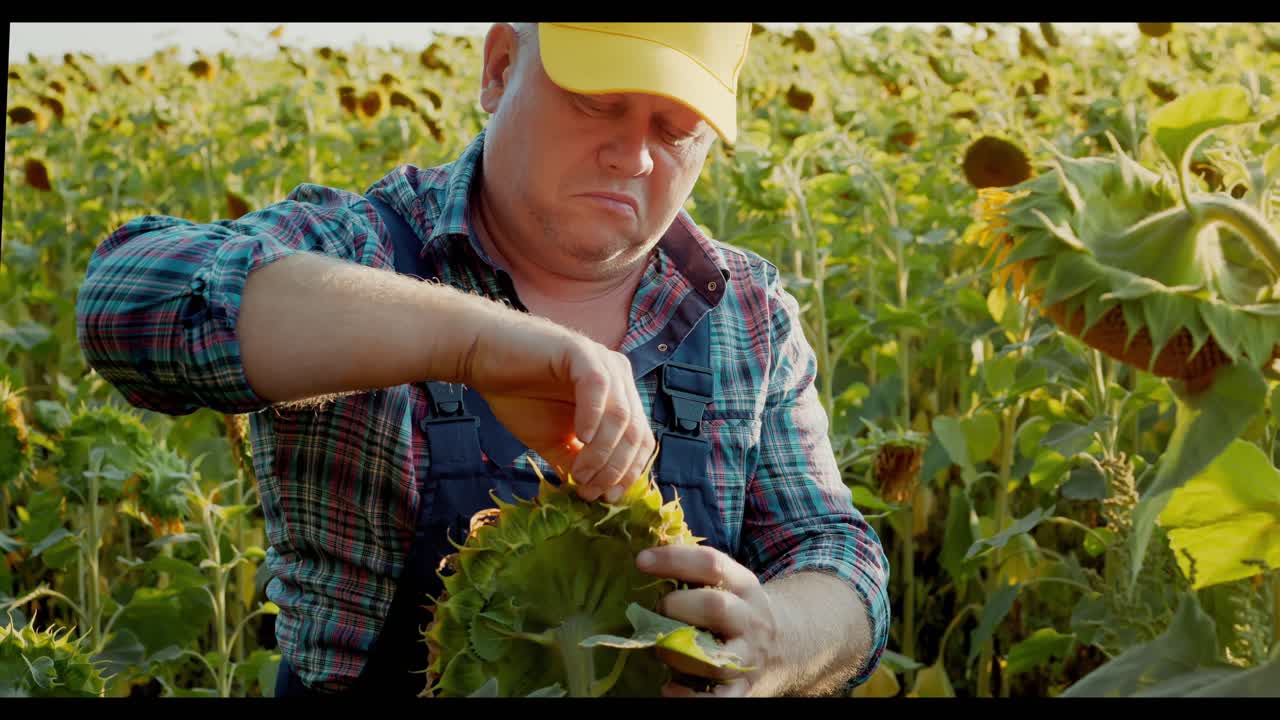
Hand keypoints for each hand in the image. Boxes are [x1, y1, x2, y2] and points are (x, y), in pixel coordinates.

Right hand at [460, 310, 654, 502]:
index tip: (605, 498)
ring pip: (621, 415)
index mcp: (620, 397)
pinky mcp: (580, 351)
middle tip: (589, 491)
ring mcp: (602, 361)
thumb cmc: (519, 396)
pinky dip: (593, 417)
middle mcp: (619, 377)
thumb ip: (577, 462)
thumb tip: (598, 494)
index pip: (641, 441)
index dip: (628, 473)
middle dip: (615, 469)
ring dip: (603, 452)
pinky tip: (580, 437)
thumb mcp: (554, 441)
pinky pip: (598, 387)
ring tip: (581, 473)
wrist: (482, 359)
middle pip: (636, 432)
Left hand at [635, 545, 781, 696]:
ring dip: (677, 654)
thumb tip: (644, 556)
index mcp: (743, 584)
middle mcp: (749, 618)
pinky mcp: (742, 689)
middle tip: (656, 611)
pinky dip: (688, 698)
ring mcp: (748, 656)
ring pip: (713, 658)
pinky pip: (717, 700)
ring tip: (660, 649)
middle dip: (675, 608)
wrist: (783, 645)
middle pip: (715, 607)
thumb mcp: (728, 582)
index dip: (674, 560)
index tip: (641, 561)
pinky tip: (669, 688)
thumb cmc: (736, 608)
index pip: (711, 564)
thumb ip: (694, 571)